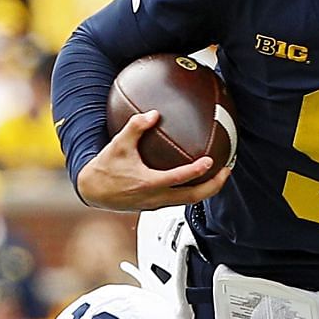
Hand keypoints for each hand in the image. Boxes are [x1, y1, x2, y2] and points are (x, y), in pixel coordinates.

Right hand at [76, 111, 230, 209]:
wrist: (93, 191)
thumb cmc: (105, 169)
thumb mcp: (118, 145)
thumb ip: (135, 127)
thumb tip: (154, 113)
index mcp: (148, 183)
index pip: (179, 179)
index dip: (197, 171)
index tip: (210, 161)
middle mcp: (155, 198)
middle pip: (193, 198)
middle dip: (213, 186)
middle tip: (226, 171)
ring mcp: (156, 204)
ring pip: (188, 201)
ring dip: (206, 190)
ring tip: (218, 175)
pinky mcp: (155, 205)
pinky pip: (180, 200)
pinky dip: (193, 191)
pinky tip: (197, 179)